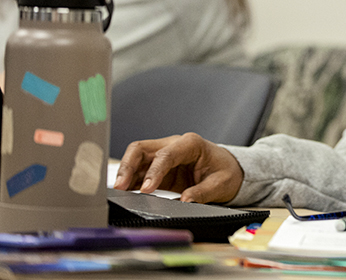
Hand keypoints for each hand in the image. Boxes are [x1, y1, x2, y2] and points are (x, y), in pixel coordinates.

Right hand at [113, 133, 243, 203]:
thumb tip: (185, 201)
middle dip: (128, 166)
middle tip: (120, 186)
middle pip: (142, 149)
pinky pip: (139, 172)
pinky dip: (130, 181)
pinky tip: (123, 193)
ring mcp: (163, 156)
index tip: (147, 189)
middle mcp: (173, 145)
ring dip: (125, 174)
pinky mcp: (158, 169)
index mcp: (191, 144)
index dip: (154, 171)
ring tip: (117, 192)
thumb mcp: (222, 183)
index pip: (166, 154)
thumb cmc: (226, 172)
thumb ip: (203, 192)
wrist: (228, 170)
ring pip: (136, 159)